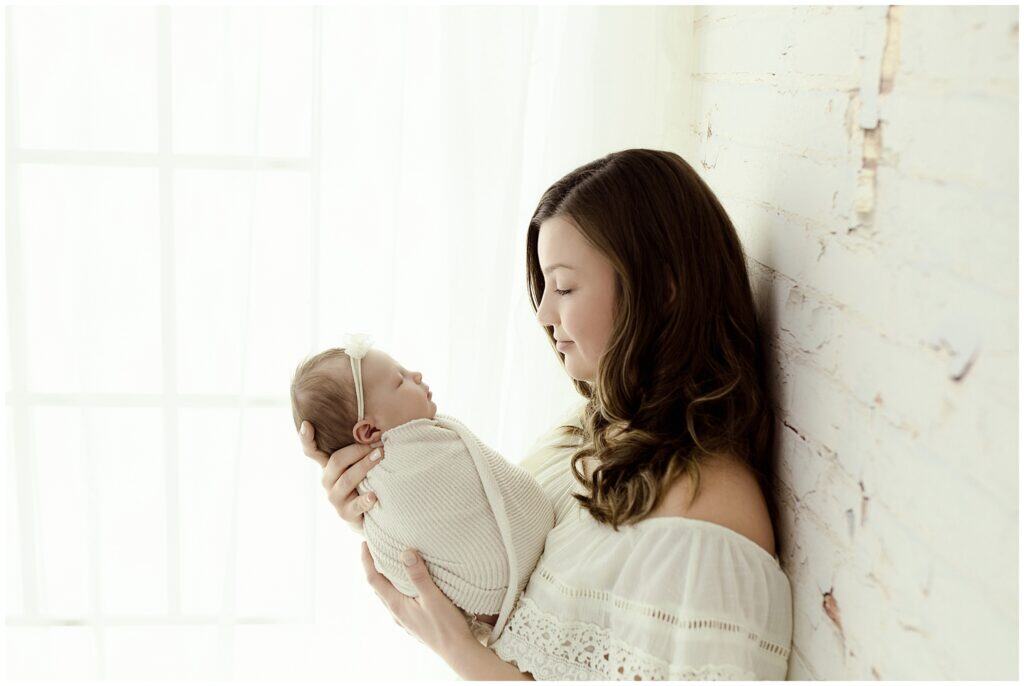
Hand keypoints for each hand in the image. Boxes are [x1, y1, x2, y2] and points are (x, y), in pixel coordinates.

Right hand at [298, 420, 383, 533]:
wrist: (369, 516)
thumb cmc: (365, 483)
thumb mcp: (359, 464)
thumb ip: (361, 447)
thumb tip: (375, 424)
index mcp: (329, 467)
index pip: (312, 452)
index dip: (306, 439)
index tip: (307, 424)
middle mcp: (327, 482)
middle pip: (336, 461)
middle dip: (357, 450)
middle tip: (378, 444)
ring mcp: (335, 499)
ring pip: (347, 480)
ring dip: (365, 466)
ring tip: (381, 456)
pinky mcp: (346, 514)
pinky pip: (356, 506)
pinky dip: (365, 500)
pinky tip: (374, 496)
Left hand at [360, 541, 475, 662]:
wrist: (456, 650)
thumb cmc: (446, 625)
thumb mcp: (433, 597)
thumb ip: (418, 576)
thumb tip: (405, 552)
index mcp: (396, 605)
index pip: (373, 579)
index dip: (366, 561)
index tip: (364, 544)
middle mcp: (395, 612)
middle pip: (377, 587)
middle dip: (373, 567)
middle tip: (375, 549)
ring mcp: (403, 619)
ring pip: (387, 594)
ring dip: (385, 578)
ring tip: (389, 563)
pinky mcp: (412, 621)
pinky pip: (397, 600)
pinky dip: (396, 587)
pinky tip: (406, 586)